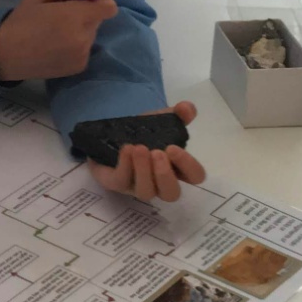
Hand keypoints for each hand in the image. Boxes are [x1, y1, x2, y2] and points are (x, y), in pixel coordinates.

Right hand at [0, 0, 116, 82]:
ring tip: (55, 34)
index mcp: (74, 17)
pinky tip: (56, 47)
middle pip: (98, 20)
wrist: (4, 57)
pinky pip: (84, 50)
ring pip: (90, 35)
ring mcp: (82, 54)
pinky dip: (75, 47)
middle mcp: (83, 37)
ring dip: (80, 31)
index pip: (109, 7)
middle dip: (86, 15)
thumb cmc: (19, 23)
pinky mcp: (79, 67)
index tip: (87, 0)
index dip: (101, 1)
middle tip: (62, 16)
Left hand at [86, 101, 205, 202]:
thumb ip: (178, 114)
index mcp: (176, 168)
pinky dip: (125, 165)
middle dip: (165, 175)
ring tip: (139, 149)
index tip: (174, 148)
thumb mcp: (161, 120)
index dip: (189, 166)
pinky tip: (126, 149)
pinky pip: (121, 181)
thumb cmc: (141, 134)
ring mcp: (137, 186)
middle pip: (171, 194)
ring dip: (144, 170)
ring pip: (146, 192)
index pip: (194, 176)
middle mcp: (159, 182)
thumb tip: (187, 107)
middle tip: (158, 153)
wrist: (107, 136)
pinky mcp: (116, 183)